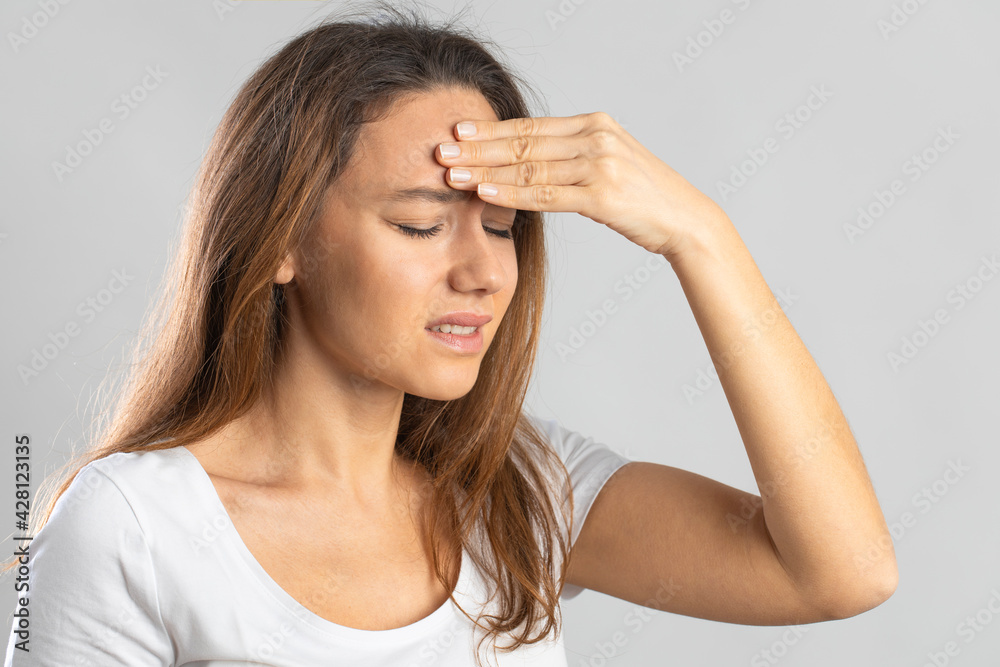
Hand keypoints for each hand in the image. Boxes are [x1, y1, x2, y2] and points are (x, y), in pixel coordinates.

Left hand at [435, 111, 730, 260]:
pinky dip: (510, 192)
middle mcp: (595, 136)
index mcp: (594, 124)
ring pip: (528, 166)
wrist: (685, 220)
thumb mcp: (609, 165)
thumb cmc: (644, 199)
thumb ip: (572, 158)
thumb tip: (530, 163)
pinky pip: (545, 192)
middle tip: (440, 151)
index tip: (457, 133)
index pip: (531, 126)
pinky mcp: (601, 193)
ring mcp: (599, 163)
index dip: (491, 130)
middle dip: (477, 148)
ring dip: (484, 170)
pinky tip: (483, 191)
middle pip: (523, 141)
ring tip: (450, 174)